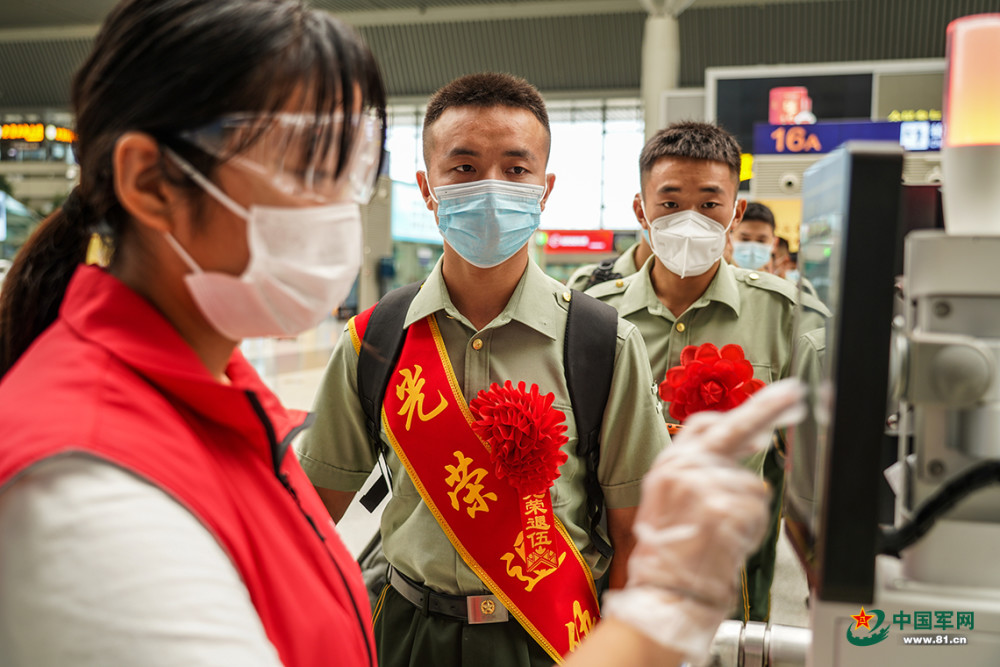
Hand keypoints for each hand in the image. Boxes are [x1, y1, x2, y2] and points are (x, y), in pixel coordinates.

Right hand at [601, 379, 805, 662]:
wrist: (665, 592)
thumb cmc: (668, 554)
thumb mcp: (668, 502)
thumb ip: (700, 472)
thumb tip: (749, 446)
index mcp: (668, 465)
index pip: (704, 425)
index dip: (738, 417)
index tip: (766, 410)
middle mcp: (683, 469)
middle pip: (734, 429)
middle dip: (766, 408)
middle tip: (794, 393)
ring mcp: (704, 487)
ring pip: (752, 485)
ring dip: (747, 511)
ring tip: (722, 535)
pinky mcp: (724, 509)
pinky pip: (757, 511)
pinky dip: (752, 531)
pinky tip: (730, 543)